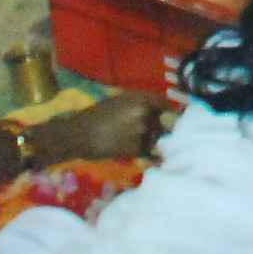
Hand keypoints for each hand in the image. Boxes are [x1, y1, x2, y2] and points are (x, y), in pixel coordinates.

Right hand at [32, 91, 164, 164]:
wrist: (81, 135)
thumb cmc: (99, 114)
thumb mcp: (121, 99)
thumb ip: (142, 103)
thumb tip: (161, 109)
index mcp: (142, 99)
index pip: (166, 105)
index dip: (170, 111)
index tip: (171, 116)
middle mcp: (145, 114)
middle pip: (166, 122)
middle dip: (165, 127)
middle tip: (162, 132)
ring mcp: (143, 132)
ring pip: (159, 137)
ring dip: (157, 141)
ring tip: (151, 144)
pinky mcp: (137, 149)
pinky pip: (151, 152)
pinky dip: (150, 154)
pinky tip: (147, 155)